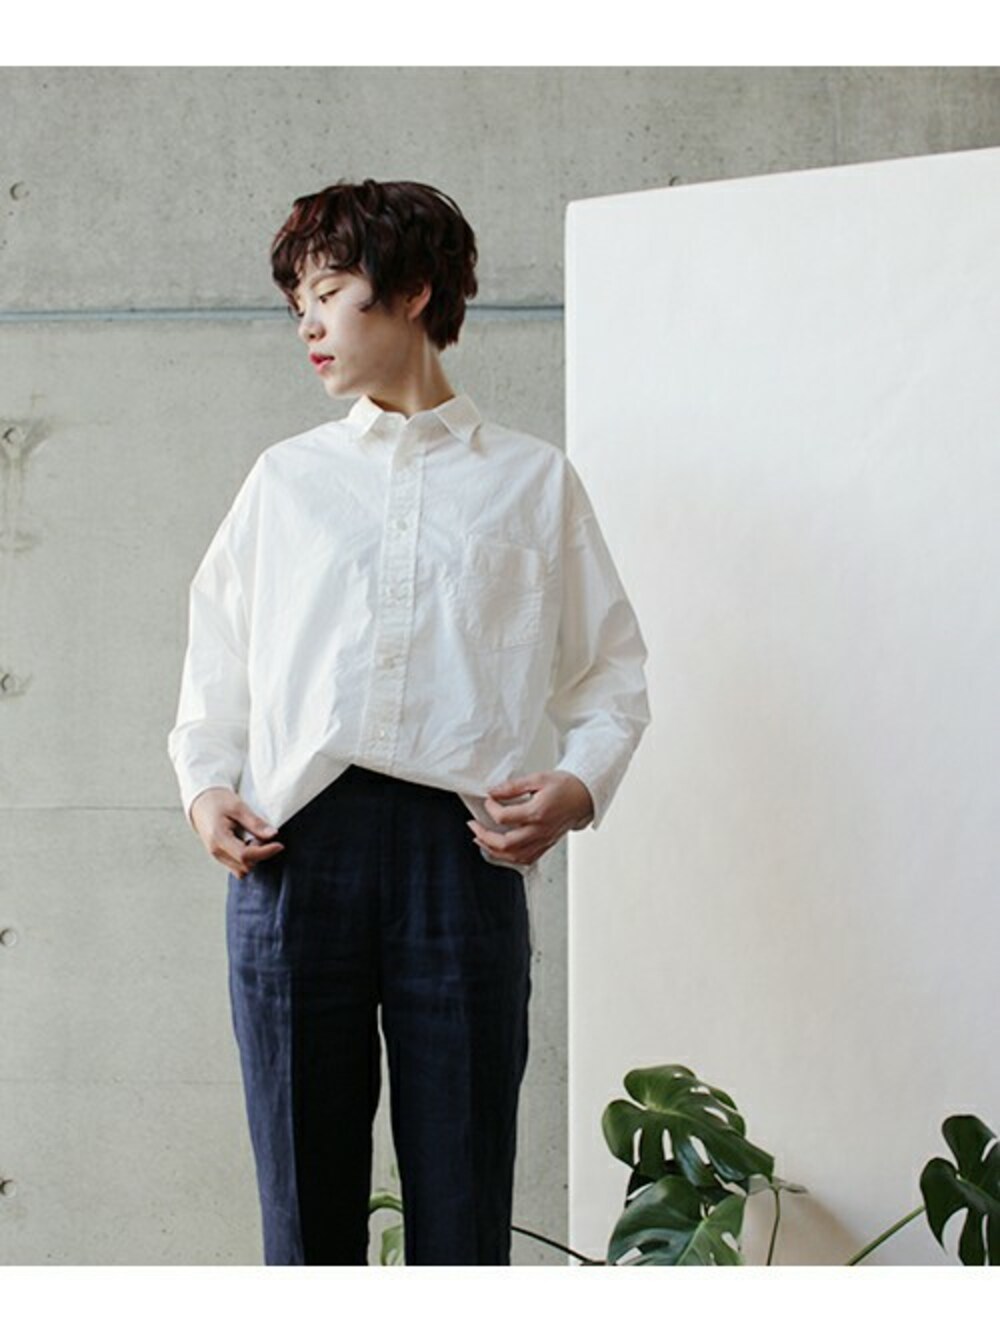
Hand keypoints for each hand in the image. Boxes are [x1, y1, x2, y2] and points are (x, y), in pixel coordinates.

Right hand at [189, 787, 284, 878]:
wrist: (201, 802)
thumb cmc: (218, 801)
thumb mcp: (239, 807)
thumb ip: (255, 823)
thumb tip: (273, 835)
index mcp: (218, 839)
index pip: (245, 855)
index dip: (265, 852)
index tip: (279, 845)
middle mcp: (216, 852)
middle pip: (245, 866)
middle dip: (258, 854)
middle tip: (260, 835)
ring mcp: (217, 856)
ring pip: (242, 869)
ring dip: (253, 858)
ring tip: (252, 838)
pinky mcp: (220, 857)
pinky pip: (237, 866)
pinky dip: (246, 859)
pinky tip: (247, 843)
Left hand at [466, 770, 594, 867]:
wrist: (585, 797)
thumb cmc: (565, 786)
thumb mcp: (538, 778)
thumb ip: (513, 786)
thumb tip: (493, 791)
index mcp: (538, 813)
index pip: (504, 817)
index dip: (491, 808)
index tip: (488, 799)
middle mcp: (540, 831)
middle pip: (505, 843)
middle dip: (484, 836)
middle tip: (473, 825)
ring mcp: (543, 841)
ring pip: (514, 856)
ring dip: (492, 850)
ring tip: (480, 839)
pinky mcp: (546, 845)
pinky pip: (525, 859)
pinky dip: (509, 858)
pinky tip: (499, 850)